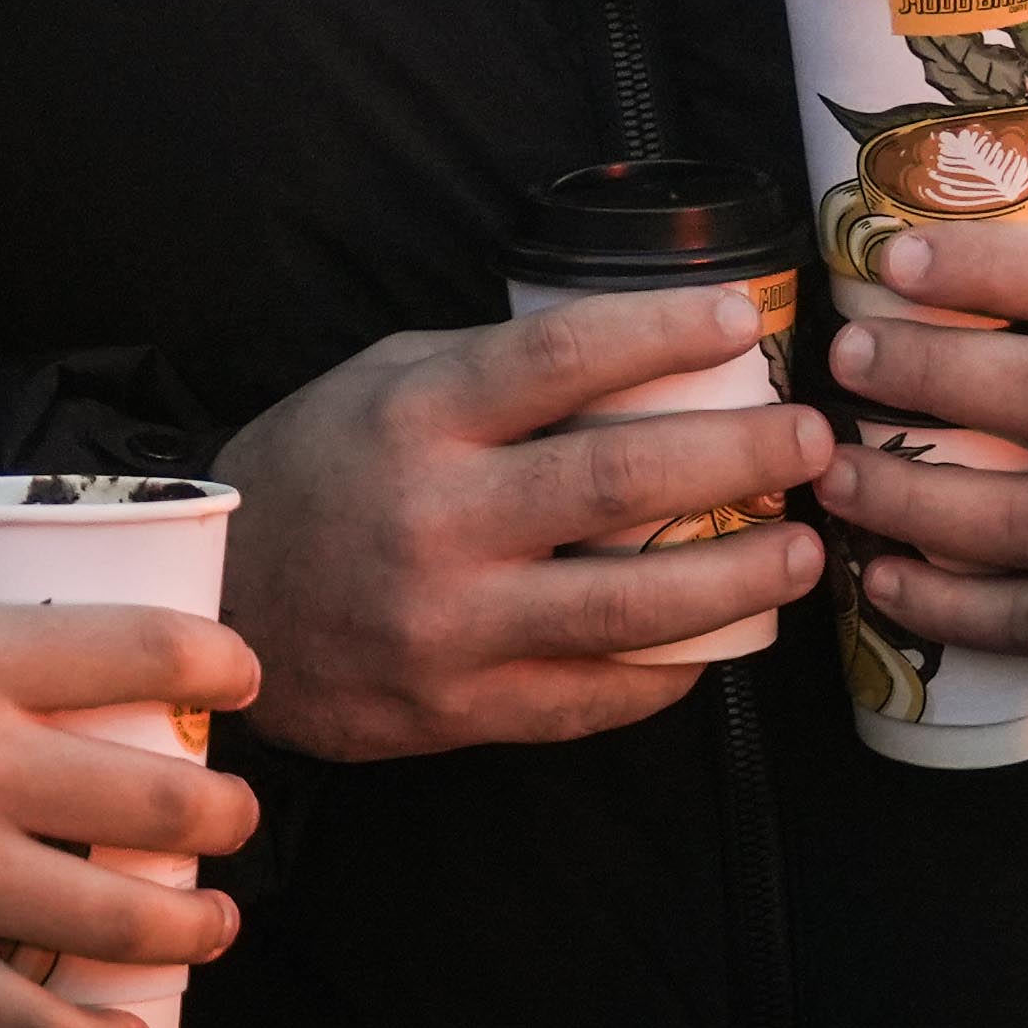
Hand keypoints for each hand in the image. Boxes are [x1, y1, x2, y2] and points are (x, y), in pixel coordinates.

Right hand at [0, 601, 262, 1027]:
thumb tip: (51, 691)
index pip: (147, 647)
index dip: (220, 662)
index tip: (241, 681)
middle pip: (161, 800)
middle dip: (223, 816)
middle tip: (231, 821)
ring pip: (122, 916)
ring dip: (191, 924)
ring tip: (211, 923)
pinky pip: (30, 1024)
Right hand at [216, 287, 830, 762]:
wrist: (217, 606)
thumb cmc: (314, 473)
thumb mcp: (379, 383)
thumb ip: (489, 368)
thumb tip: (638, 347)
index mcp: (414, 418)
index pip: (560, 359)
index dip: (662, 331)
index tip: (740, 318)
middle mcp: (435, 517)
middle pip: (620, 480)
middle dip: (740, 454)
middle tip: (810, 439)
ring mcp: (449, 624)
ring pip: (628, 603)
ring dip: (737, 575)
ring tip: (800, 550)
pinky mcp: (459, 709)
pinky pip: (594, 695)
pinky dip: (669, 669)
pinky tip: (719, 639)